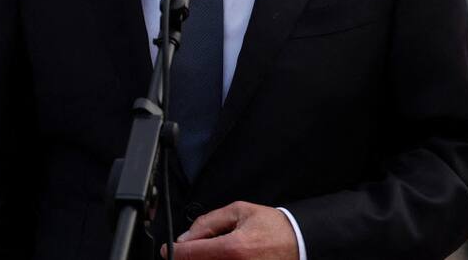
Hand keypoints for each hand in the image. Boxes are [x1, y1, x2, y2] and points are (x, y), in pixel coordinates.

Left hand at [162, 201, 297, 259]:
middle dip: (189, 257)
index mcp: (232, 248)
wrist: (299, 242)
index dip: (173, 251)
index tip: (168, 249)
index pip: (190, 254)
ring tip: (217, 250)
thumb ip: (209, 222)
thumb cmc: (272, 227)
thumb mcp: (240, 211)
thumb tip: (186, 237)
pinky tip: (223, 256)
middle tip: (194, 247)